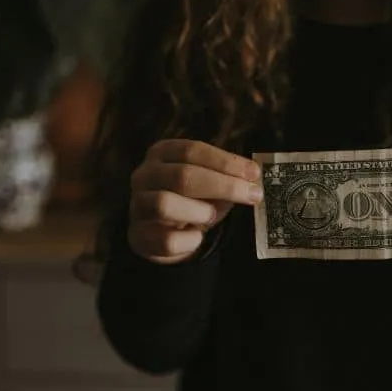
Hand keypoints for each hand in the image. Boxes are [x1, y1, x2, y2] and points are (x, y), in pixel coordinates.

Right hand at [128, 139, 262, 263]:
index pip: (192, 150)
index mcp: (162, 154)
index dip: (225, 161)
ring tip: (212, 216)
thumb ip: (228, 177)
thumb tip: (253, 179)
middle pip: (182, 175)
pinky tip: (198, 237)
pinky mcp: (139, 236)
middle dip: (223, 185)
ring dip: (199, 211)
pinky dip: (190, 240)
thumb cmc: (192, 199)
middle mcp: (145, 175)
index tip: (254, 173)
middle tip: (253, 195)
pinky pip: (167, 240)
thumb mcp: (210, 183)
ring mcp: (137, 206)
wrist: (163, 233)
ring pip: (165, 204)